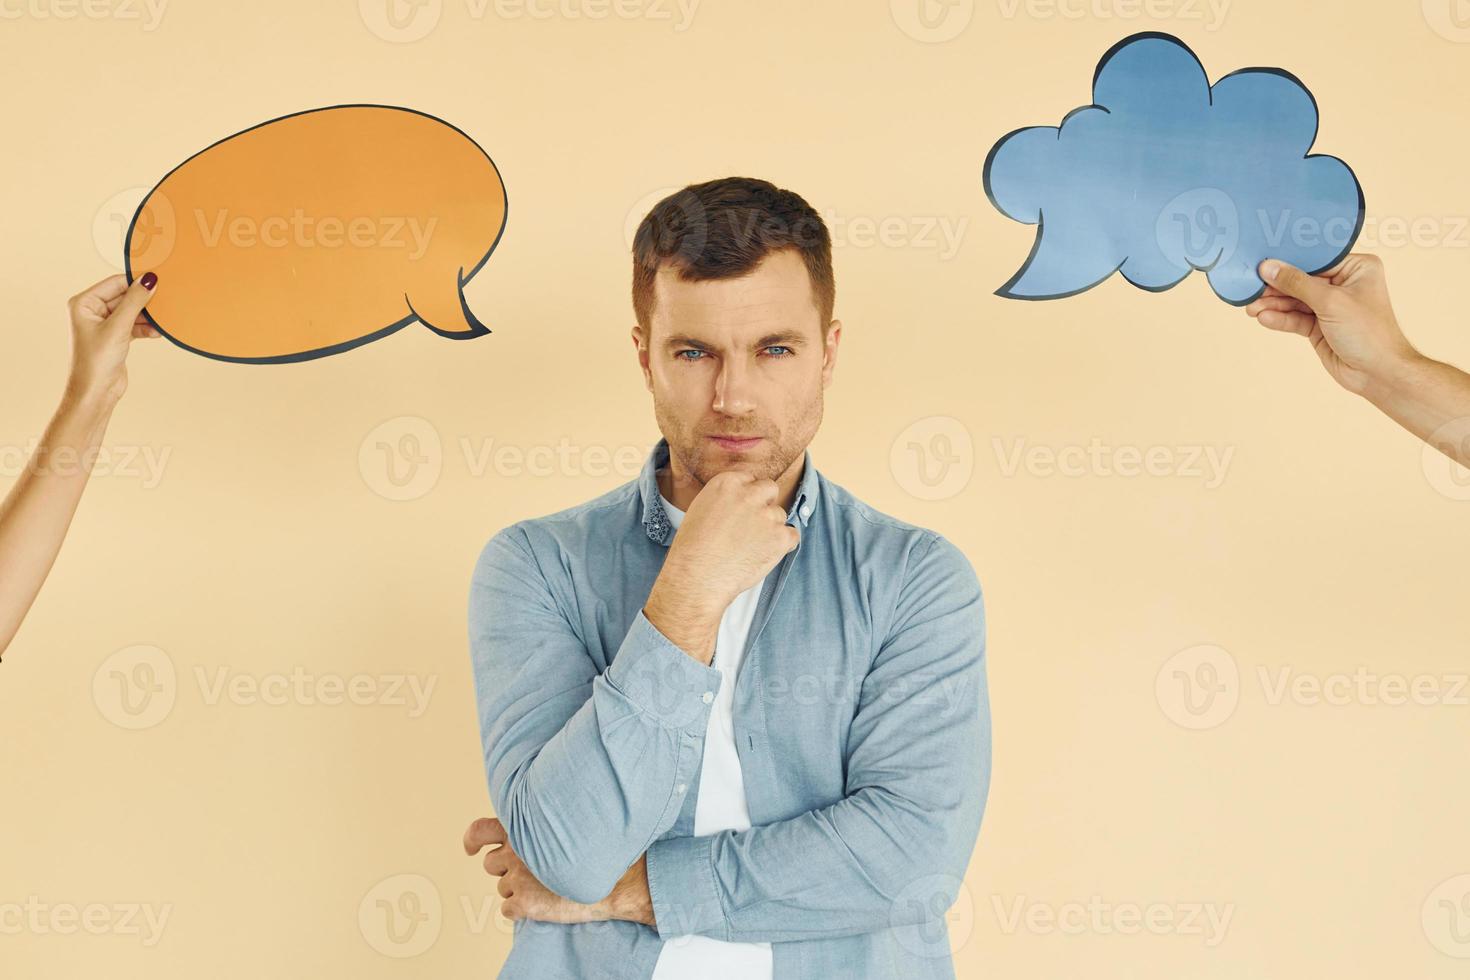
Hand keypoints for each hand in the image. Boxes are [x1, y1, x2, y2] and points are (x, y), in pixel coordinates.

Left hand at [65, 272, 160, 407]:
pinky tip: (157, 333)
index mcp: (84, 303)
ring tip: (162, 322)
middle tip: (164, 302)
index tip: (158, 281)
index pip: (115, 283)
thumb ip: (134, 302)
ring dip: (147, 317)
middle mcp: (92, 311)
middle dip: (144, 302)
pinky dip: (146, 328)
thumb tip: (149, 280)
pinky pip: (135, 325)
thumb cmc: (96, 362)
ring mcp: (105, 325)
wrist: (95, 393)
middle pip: (125, 297)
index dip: (136, 282)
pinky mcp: (116, 337)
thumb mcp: (118, 328)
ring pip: (132, 312)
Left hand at [462, 817, 654, 926]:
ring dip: (516, 889)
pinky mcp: (522, 902)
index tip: (471, 849)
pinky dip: (520, 910)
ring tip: (545, 887)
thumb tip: (518, 839)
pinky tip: (541, 904)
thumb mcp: (563, 829)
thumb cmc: (592, 854)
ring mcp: (517, 877)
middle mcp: (515, 851)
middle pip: (490, 863)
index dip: (472, 840)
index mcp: (523, 829)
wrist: (613, 882)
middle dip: (505, 869)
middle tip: (530, 873)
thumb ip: (538, 830)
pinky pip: (507, 909)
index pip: (480, 830)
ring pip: (501, 887)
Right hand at [648, 469, 798, 625]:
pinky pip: (792, 536)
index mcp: (727, 482)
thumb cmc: (692, 549)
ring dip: (771, 528)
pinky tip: (764, 555)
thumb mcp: (701, 509)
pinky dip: (782, 546)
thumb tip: (742, 502)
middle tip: (752, 525)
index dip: (747, 496)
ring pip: (780, 515)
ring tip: (750, 548)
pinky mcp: (781, 537)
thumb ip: (726, 499)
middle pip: (770, 489)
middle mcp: (750, 494)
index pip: (749, 479)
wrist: (697, 577)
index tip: (742, 511)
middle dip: (764, 504)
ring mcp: (768, 515)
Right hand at [1245, 254, 1419, 397]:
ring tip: (1252, 308)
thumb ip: (1297, 284)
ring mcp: (1329, 306)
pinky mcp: (1319, 326)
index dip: (1289, 262)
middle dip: (1276, 287)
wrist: (1378, 373)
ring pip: (1294, 301)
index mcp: (1357, 268)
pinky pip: (1295, 318)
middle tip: (1252, 289)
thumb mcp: (1330, 302)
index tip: (1263, 262)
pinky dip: (1280, 319)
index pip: (1316, 260)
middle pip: (1301, 280)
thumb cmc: (1369, 333)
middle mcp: (1343, 285)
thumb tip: (1269, 267)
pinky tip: (1264, 318)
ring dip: (1273, 305)